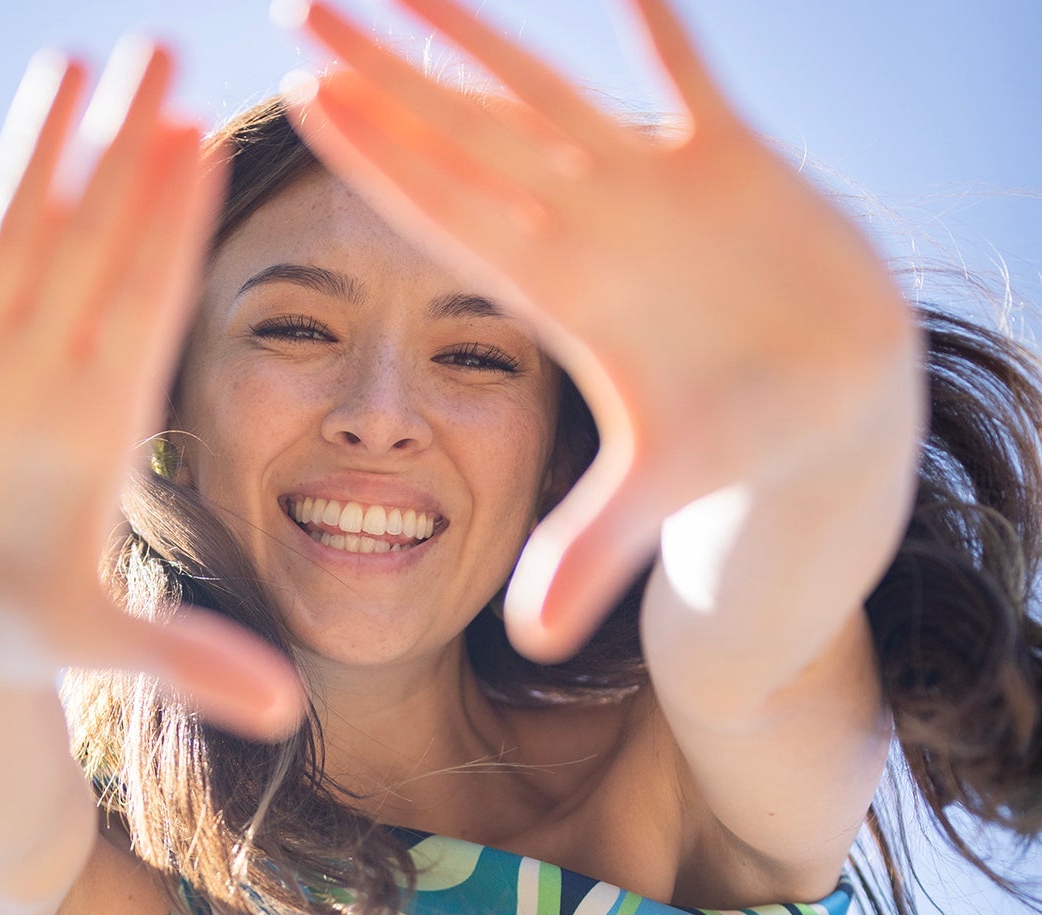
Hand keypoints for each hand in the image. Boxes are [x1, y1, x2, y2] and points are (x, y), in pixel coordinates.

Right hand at [0, 44, 303, 737]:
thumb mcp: (104, 643)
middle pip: (89, 244)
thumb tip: (290, 710)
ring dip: (30, 155)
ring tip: (61, 63)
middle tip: (159, 50)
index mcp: (102, 422)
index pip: (147, 304)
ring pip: (3, 239)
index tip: (207, 142)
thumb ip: (190, 660)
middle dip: (121, 153)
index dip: (172, 226)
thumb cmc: (24, 632)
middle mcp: (43, 376)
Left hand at [278, 0, 919, 660]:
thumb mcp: (656, 499)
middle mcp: (592, 229)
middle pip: (471, 138)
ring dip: (479, 29)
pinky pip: (688, 73)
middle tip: (298, 6)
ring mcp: (658, 187)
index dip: (383, 162)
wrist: (825, 412)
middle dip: (389, 74)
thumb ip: (587, 552)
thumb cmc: (734, 450)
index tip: (306, 104)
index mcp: (560, 295)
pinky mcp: (736, 161)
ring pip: (551, 87)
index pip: (450, 218)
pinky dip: (660, 24)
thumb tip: (534, 643)